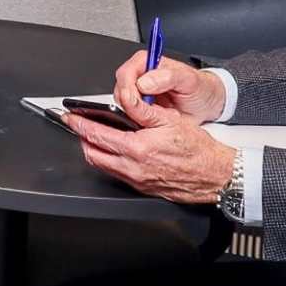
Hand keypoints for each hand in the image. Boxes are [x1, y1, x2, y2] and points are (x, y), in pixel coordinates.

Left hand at [68, 107, 238, 205]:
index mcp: (138, 148)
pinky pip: (117, 174)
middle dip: (82, 139)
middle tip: (80, 126)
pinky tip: (116, 152)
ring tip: (95, 137)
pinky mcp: (143, 188)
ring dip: (95, 151)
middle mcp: (134, 168)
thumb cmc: (198, 149)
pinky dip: (110, 162)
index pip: (97, 135)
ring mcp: (137, 180)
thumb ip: (142, 109)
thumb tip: (124, 98)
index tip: (70, 117)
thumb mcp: (170, 119)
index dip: (80, 124)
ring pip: (103, 166)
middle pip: (93, 154)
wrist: (215, 174)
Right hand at [110, 49, 226, 123]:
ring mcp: (139, 94)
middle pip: (121, 90)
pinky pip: (133, 116)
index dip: (127, 89)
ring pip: (124, 105)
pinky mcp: (141, 109)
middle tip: (150, 112)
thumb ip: (167, 77)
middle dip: (132, 104)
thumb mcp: (188, 80)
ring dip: (138, 114)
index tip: (134, 101)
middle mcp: (139, 76)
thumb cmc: (199, 88)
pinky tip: (157, 120)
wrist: (208, 104)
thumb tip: (143, 83)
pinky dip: (142, 121)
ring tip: (160, 114)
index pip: (125, 73)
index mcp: (146, 62)